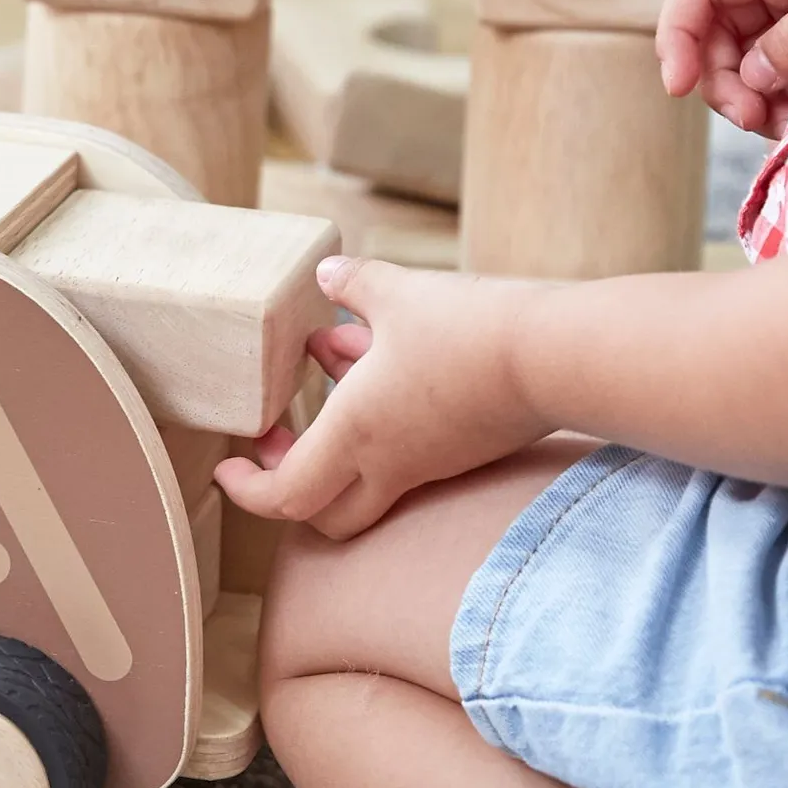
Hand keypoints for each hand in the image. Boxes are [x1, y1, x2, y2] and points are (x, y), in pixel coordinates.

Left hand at [216, 258, 552, 538]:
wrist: (558, 355)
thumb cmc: (469, 328)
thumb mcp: (397, 293)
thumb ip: (353, 285)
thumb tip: (325, 273)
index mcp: (354, 436)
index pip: (285, 497)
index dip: (247, 489)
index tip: (230, 464)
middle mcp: (389, 463)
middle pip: (324, 514)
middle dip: (290, 481)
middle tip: (277, 436)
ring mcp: (431, 462)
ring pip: (364, 472)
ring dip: (336, 429)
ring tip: (328, 355)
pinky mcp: (464, 449)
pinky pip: (404, 446)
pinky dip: (379, 412)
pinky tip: (381, 350)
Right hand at [656, 0, 787, 135]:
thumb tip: (754, 76)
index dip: (677, 32)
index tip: (680, 86)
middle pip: (710, 29)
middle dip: (720, 80)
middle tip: (753, 119)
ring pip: (737, 61)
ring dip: (750, 101)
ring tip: (787, 122)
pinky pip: (770, 78)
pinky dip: (777, 106)